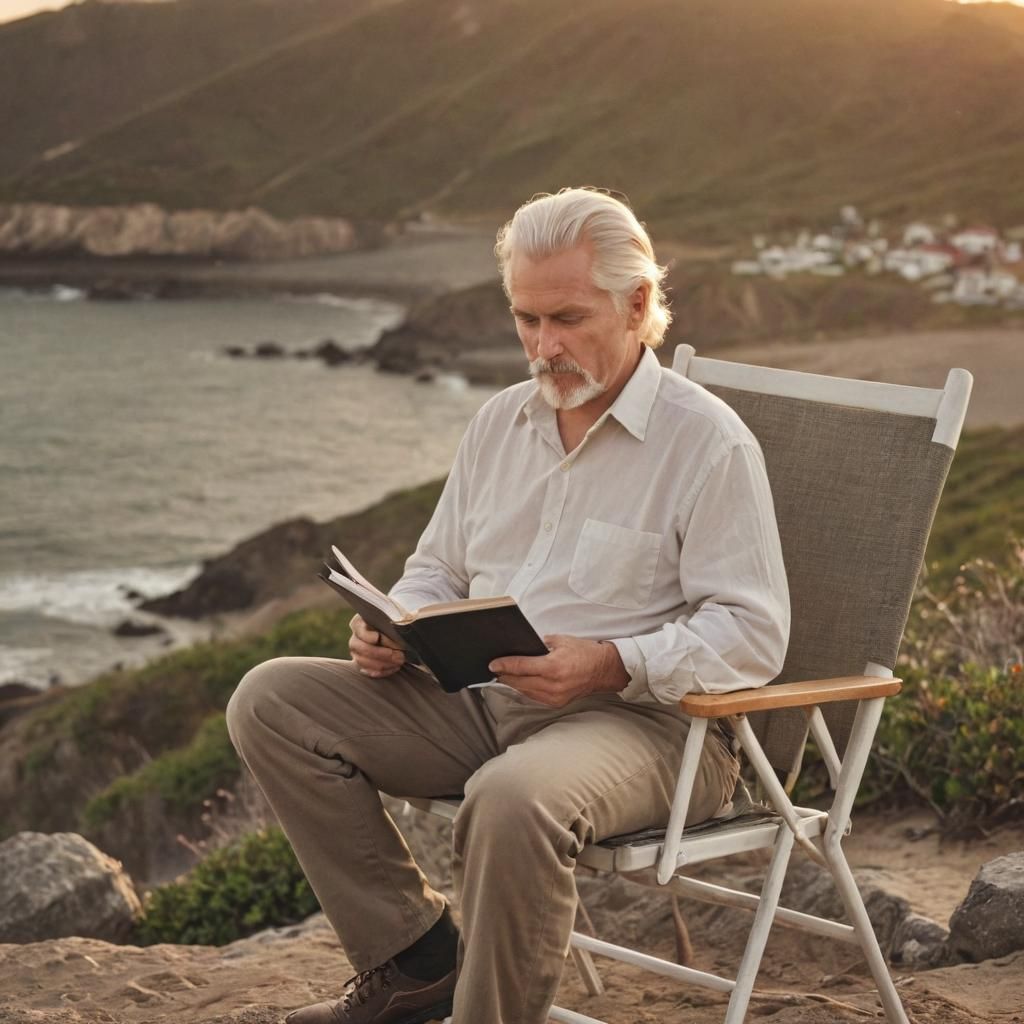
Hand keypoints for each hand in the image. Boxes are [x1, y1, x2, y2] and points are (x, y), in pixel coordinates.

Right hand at [349, 614, 405, 677]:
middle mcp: (355, 639)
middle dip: (381, 653)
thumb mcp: (390, 621)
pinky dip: (383, 671)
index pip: (359, 630)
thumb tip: (396, 636)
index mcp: (358, 624)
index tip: (377, 637)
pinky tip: (395, 667)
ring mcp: (356, 654)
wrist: (392, 635)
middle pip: (362, 648)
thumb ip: (390, 626)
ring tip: (400, 661)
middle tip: (398, 655)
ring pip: (364, 662)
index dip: (367, 635)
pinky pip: (369, 672)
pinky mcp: (362, 665)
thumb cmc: (391, 624)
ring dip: (384, 664)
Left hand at [488, 634, 629, 707]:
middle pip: (519, 682)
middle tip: (494, 669)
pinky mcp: (557, 703)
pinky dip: (525, 690)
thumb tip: (523, 648)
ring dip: (513, 684)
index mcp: (553, 667)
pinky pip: (535, 697)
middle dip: (505, 676)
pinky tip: (520, 683)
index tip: (491, 664)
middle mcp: (553, 685)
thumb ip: (541, 645)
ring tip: (503, 676)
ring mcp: (555, 696)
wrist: (605, 670)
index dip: (504, 665)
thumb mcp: (561, 641)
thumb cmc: (584, 652)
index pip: (521, 667)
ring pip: (525, 691)